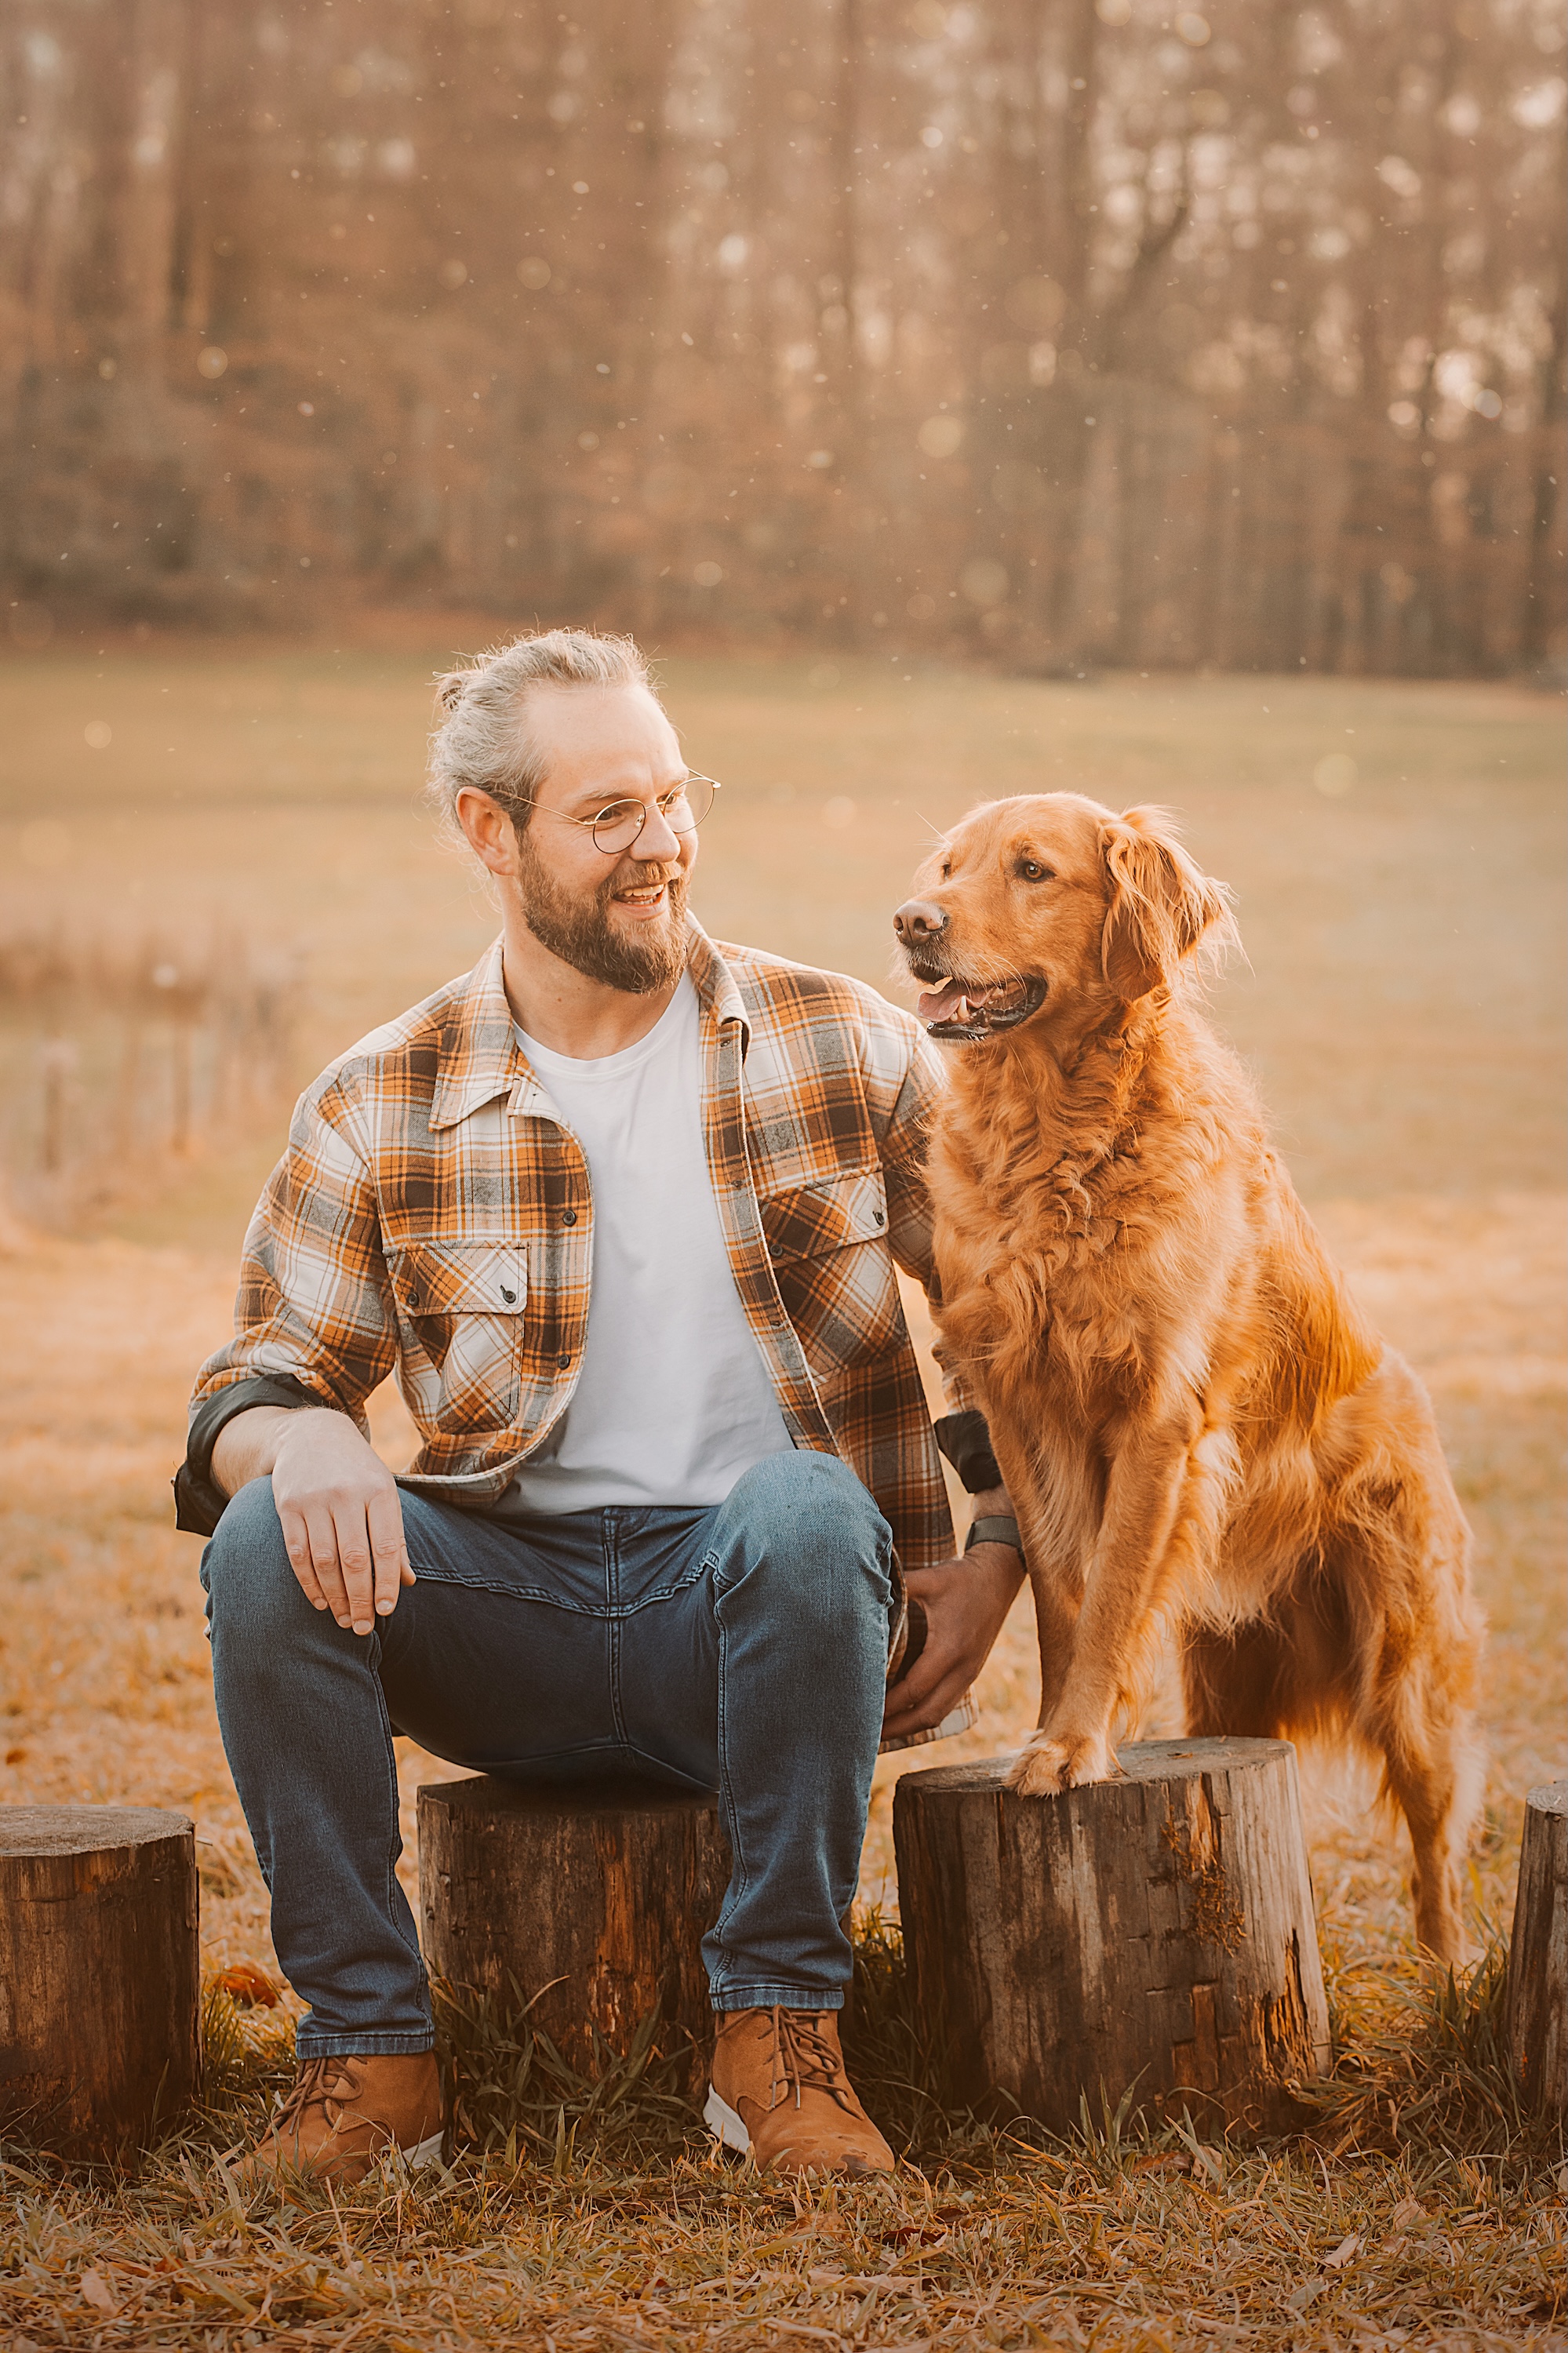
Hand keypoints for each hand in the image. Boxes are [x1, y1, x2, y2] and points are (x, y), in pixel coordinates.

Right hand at [267, 1411, 414, 1635]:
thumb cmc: (357, 1472)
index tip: (385, 1612)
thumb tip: (407, 1582)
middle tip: (361, 1628)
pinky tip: (319, 1601)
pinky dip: (308, 1583)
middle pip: (354, 1558)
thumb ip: (395, 1537)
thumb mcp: (384, 1494)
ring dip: (334, 1596)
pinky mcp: (287, 1506)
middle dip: (359, 1599)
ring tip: (342, 1619)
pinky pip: (297, 1553)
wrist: (313, 1434)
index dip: (386, 1583)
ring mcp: (315, 1500)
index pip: (387, 1546)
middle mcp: (347, 1494)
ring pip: (324, 1560)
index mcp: (379, 1491)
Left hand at [882, 1544, 1024, 1741]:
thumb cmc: (962, 1577)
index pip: (914, 1689)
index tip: (862, 1710)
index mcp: (950, 1648)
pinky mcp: (970, 1673)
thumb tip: (863, 1588)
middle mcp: (963, 1668)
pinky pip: (946, 1704)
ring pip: (939, 1714)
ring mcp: (969, 1674)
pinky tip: (902, 1716)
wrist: (1000, 1577)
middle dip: (896, 1728)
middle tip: (866, 1736)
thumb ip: (899, 1586)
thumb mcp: (930, 1578)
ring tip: (880, 1732)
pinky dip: (923, 1716)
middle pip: (928, 1714)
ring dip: (909, 1727)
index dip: (888, 1704)